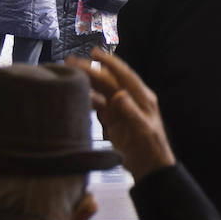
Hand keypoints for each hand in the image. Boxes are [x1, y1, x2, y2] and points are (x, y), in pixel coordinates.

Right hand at [65, 50, 175, 178]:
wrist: (149, 166)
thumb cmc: (151, 148)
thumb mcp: (144, 130)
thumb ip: (132, 112)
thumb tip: (119, 95)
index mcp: (143, 98)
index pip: (125, 75)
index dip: (110, 63)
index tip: (94, 53)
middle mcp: (131, 99)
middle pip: (109, 80)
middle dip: (91, 70)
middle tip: (71, 61)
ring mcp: (120, 108)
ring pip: (101, 90)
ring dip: (87, 81)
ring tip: (68, 72)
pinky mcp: (112, 119)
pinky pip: (98, 105)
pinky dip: (87, 98)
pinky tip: (76, 93)